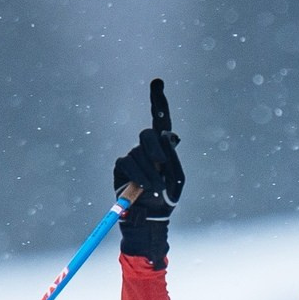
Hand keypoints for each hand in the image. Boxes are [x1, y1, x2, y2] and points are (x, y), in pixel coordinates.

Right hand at [112, 78, 183, 266]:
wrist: (150, 218)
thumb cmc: (167, 199)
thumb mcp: (177, 179)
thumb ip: (174, 157)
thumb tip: (170, 135)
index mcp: (164, 148)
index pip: (161, 120)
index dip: (158, 101)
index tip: (157, 81)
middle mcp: (147, 148)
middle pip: (148, 134)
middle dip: (157, 148)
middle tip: (164, 165)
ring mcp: (133, 156)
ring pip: (139, 153)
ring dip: (150, 171)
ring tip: (155, 189)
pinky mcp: (121, 167)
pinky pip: (128, 163)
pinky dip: (138, 175)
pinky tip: (143, 188)